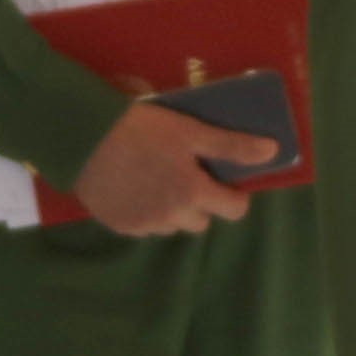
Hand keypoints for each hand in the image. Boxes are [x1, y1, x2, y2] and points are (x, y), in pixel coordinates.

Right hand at [72, 100, 266, 236]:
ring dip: (172, 209)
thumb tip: (273, 152)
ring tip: (156, 179)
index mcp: (193, 194)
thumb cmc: (141, 128)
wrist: (82, 137)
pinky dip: (145, 212)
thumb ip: (232, 146)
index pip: (233, 211)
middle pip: (201, 221)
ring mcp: (143, 225)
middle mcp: (171, 217)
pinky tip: (134, 187)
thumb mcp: (191, 131)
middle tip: (185, 174)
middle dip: (200, 202)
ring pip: (171, 225)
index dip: (234, 196)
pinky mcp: (119, 226)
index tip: (224, 181)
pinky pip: (144, 227)